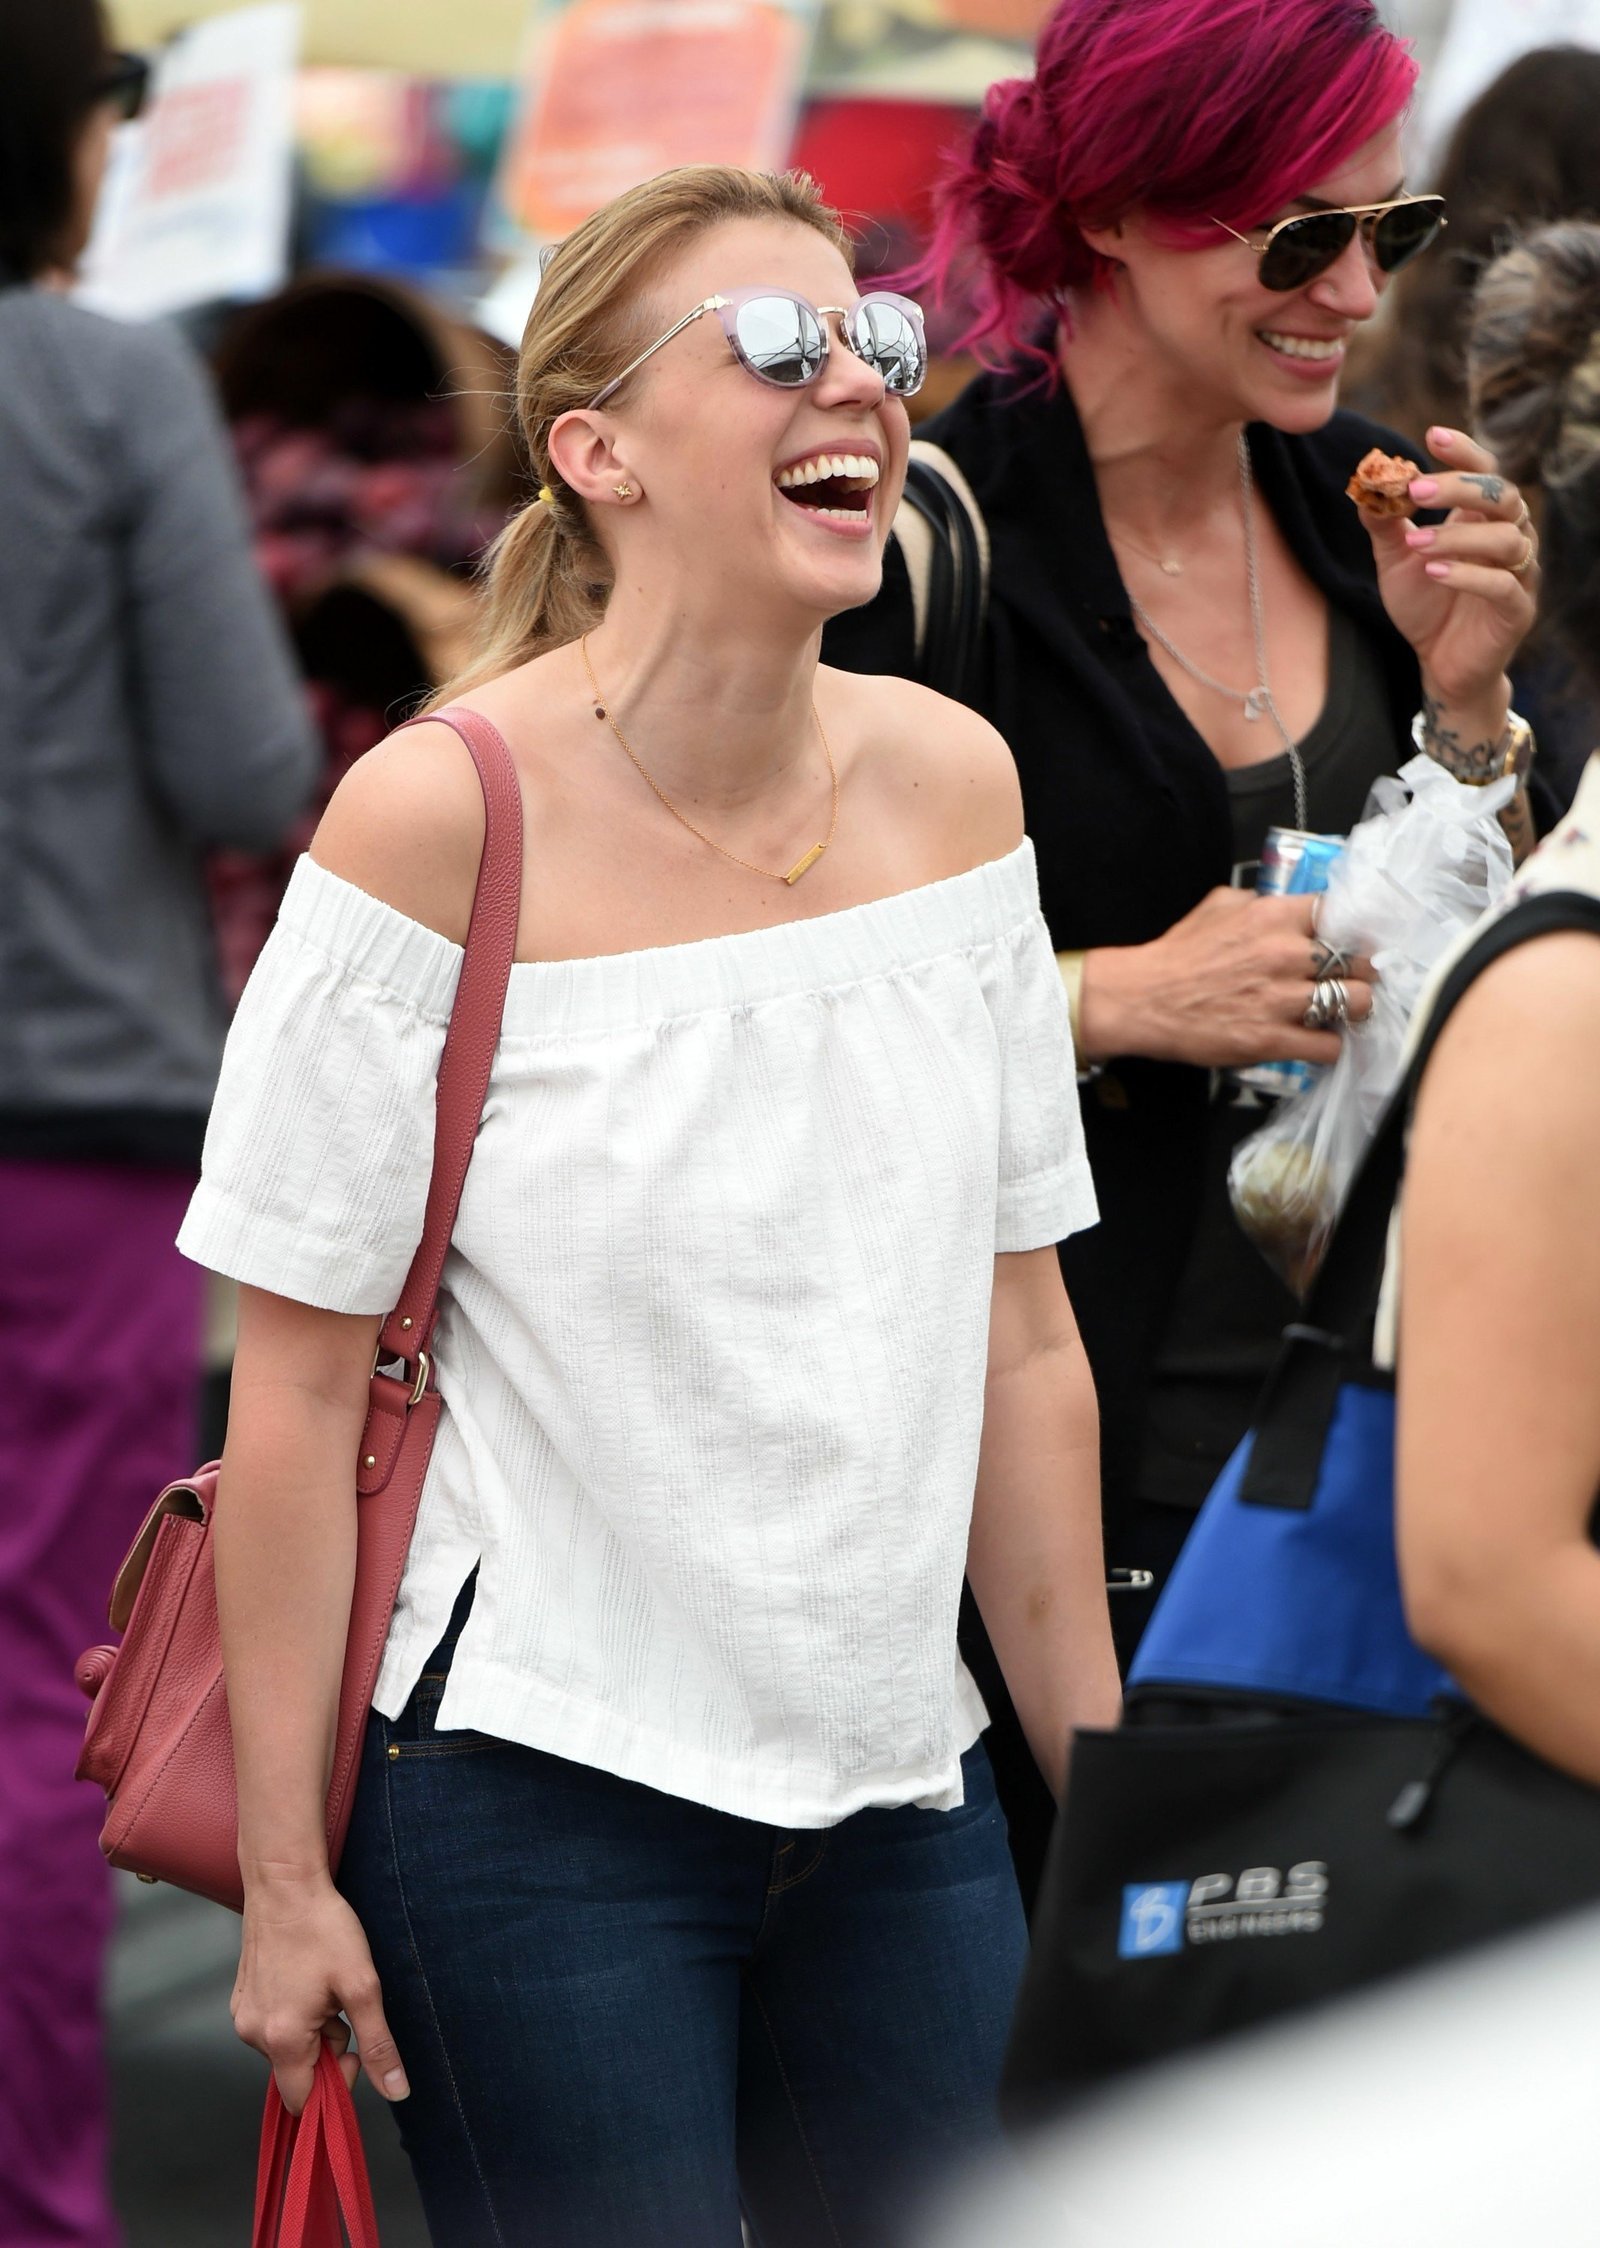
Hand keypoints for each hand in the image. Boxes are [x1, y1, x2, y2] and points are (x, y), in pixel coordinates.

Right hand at [232, 1873, 407, 2116]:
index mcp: (282, 2038)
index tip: (355, 2048)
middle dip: (327, 2048)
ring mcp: (243, 2016)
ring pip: (287, 2047)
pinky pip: (272, 2026)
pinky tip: (305, 1978)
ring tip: (323, 1985)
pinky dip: (294, 2014)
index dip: (336, 2085)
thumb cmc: (323, 1929)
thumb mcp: (362, 1986)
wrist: (285, 1884)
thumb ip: (378, 2045)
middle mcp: (253, 2035)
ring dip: (312, 2030)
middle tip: (342, 2004)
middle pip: (297, 2071)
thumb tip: (396, 2091)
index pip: (304, 2101)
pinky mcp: (241, 1999)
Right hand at [1079, 887, 1375, 1069]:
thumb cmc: (1177, 956)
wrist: (1142, 999)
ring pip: (1356, 1003)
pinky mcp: (1271, 1039)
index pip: (1344, 913)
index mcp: (1274, 917)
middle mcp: (1285, 955)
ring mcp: (1281, 999)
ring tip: (1339, 1013)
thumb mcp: (1217, 906)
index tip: (1354, 942)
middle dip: (1361, 972)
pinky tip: (1317, 1042)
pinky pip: (1328, 1046)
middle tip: (1351, 980)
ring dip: (1353, 1010)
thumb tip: (1284, 906)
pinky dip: (1329, 1047)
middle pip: (1361, 960)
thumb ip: (1258, 902)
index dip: (1355, 930)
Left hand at [1358, 426, 1537, 710]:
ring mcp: (1518, 573)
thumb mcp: (1395, 561)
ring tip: (1415, 544)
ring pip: (1505, 539)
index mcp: (1482, 518)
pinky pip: (1502, 585)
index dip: (1463, 451)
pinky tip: (1434, 572)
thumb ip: (1384, 524)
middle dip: (1460, 488)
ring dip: (1457, 537)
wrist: (1440, 664)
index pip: (1484, 471)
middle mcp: (1508, 537)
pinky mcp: (1517, 610)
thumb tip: (1364, 482)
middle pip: (1501, 495)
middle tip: (1417, 491)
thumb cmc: (1425, 604)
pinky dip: (1468, 575)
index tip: (1431, 434)